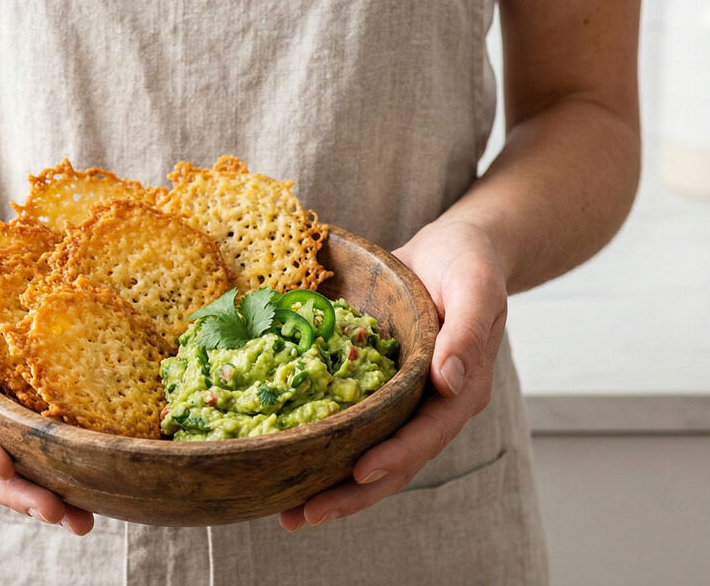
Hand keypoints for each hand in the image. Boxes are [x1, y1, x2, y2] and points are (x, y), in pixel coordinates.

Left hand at [279, 219, 507, 529]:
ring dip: (332, 486)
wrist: (455, 250)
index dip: (395, 456)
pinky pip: (354, 426)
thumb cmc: (469, 263)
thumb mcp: (475, 287)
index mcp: (462, 389)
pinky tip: (289, 461)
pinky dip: (326, 447)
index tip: (359, 472)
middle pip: (395, 463)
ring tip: (288, 513)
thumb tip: (452, 382)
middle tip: (304, 515)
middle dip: (351, 493)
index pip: (427, 434)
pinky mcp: (380, 389)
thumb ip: (468, 333)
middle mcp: (433, 406)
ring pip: (370, 454)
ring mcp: (405, 402)